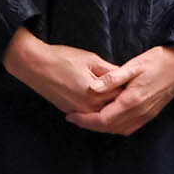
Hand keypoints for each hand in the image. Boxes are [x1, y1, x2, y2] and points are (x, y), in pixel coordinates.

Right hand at [3, 27, 128, 117]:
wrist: (35, 65)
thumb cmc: (62, 58)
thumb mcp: (91, 59)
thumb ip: (109, 71)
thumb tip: (125, 75)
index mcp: (96, 93)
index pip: (121, 94)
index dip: (130, 88)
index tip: (139, 84)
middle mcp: (88, 107)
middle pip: (113, 107)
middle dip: (123, 101)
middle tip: (134, 94)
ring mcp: (78, 111)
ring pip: (101, 114)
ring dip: (110, 108)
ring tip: (120, 101)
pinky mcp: (69, 111)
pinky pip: (89, 115)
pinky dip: (97, 111)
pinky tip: (103, 104)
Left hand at [67, 45, 173, 136]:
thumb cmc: (159, 61)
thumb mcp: (133, 65)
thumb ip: (112, 79)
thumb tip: (92, 89)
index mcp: (132, 101)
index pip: (102, 119)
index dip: (85, 120)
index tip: (71, 116)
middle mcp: (139, 112)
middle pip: (109, 127)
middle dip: (90, 125)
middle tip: (75, 118)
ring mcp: (146, 115)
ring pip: (119, 129)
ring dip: (102, 127)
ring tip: (87, 118)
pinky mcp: (151, 113)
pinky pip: (129, 127)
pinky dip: (116, 126)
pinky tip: (109, 118)